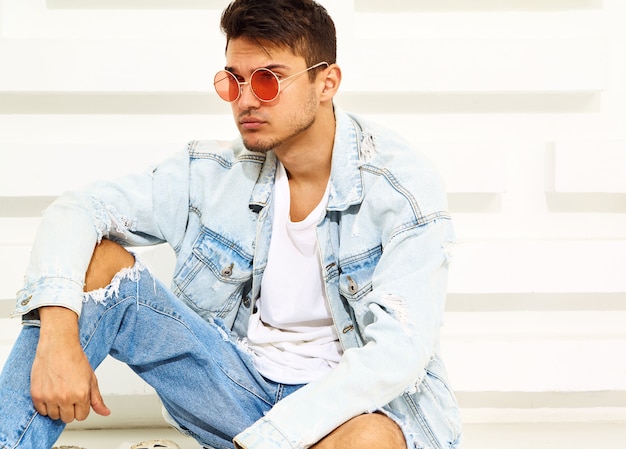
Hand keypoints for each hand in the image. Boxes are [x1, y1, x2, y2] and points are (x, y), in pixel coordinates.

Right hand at [30, 307, 110, 422]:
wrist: (58, 345)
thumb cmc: (74, 358)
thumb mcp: (91, 378)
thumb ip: (97, 399)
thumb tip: (105, 412)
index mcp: (81, 394)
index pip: (82, 416)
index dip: (81, 408)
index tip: (79, 400)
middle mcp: (65, 397)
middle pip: (68, 418)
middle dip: (70, 409)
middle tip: (69, 395)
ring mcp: (50, 397)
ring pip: (54, 416)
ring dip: (57, 408)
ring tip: (59, 392)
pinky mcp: (37, 395)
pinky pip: (41, 411)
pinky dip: (45, 405)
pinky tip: (50, 392)